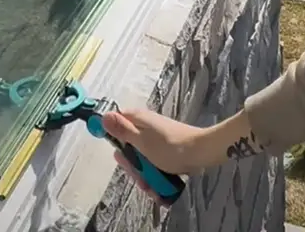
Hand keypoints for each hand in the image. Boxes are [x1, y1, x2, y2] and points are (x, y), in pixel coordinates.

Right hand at [102, 108, 257, 200]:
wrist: (201, 152)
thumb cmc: (169, 147)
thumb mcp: (141, 142)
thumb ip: (121, 130)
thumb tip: (103, 116)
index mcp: (137, 119)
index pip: (116, 124)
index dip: (113, 139)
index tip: (119, 155)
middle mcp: (145, 127)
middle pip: (128, 146)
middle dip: (132, 166)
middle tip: (139, 175)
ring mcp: (155, 139)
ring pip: (141, 158)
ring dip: (144, 175)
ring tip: (152, 187)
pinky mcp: (165, 150)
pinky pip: (153, 162)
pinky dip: (155, 174)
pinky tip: (159, 187)